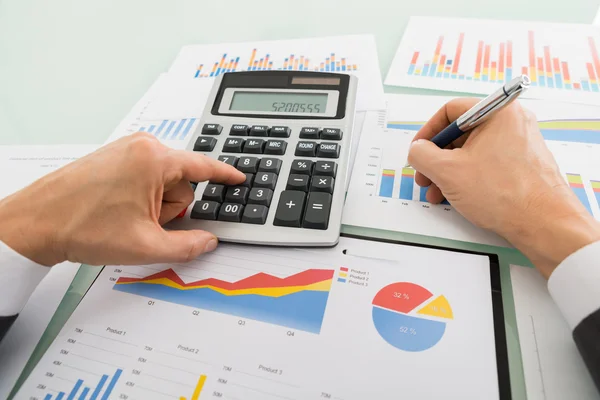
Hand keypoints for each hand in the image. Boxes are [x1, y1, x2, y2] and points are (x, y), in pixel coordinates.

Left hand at [0, 133, 245, 266]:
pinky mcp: (114, 156)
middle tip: (146, 225)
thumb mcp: (145, 245)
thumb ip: (188, 247)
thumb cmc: (81, 226)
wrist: (36, 223)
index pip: (204, 167)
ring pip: (162, 181)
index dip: (226, 176)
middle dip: (171, 207)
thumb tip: (208, 241)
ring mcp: (125, 149)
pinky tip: (119, 211)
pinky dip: (140, 196)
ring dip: (154, 204)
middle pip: (181, 181)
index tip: (240, 178)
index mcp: (155, 159)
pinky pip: (144, 176)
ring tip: (126, 219)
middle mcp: (142, 147)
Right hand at [408, 99, 599, 276]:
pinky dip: (468, 177)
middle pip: (461, 133)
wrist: (543, 223)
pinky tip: (455, 197)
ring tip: (437, 193)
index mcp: (498, 113)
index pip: (451, 110)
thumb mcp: (447, 171)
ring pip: (472, 151)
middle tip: (425, 176)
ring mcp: (520, 144)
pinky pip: (487, 163)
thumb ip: (422, 155)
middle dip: (437, 158)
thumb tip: (417, 150)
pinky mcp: (523, 164)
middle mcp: (512, 123)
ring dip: (448, 171)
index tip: (418, 150)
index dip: (428, 132)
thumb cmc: (503, 193)